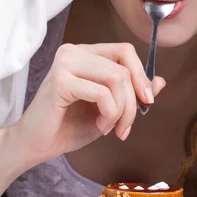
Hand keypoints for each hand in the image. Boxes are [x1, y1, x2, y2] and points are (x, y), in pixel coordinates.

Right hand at [15, 42, 165, 165]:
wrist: (36, 146)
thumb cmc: (70, 126)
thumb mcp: (110, 108)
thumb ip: (133, 93)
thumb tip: (161, 80)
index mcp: (86, 53)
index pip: (125, 50)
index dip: (142, 75)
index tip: (148, 101)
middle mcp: (74, 51)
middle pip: (124, 67)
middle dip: (133, 101)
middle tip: (125, 127)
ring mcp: (65, 63)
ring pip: (117, 78)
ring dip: (122, 110)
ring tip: (110, 127)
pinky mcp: (60, 81)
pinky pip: (102, 93)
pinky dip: (109, 114)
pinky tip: (99, 127)